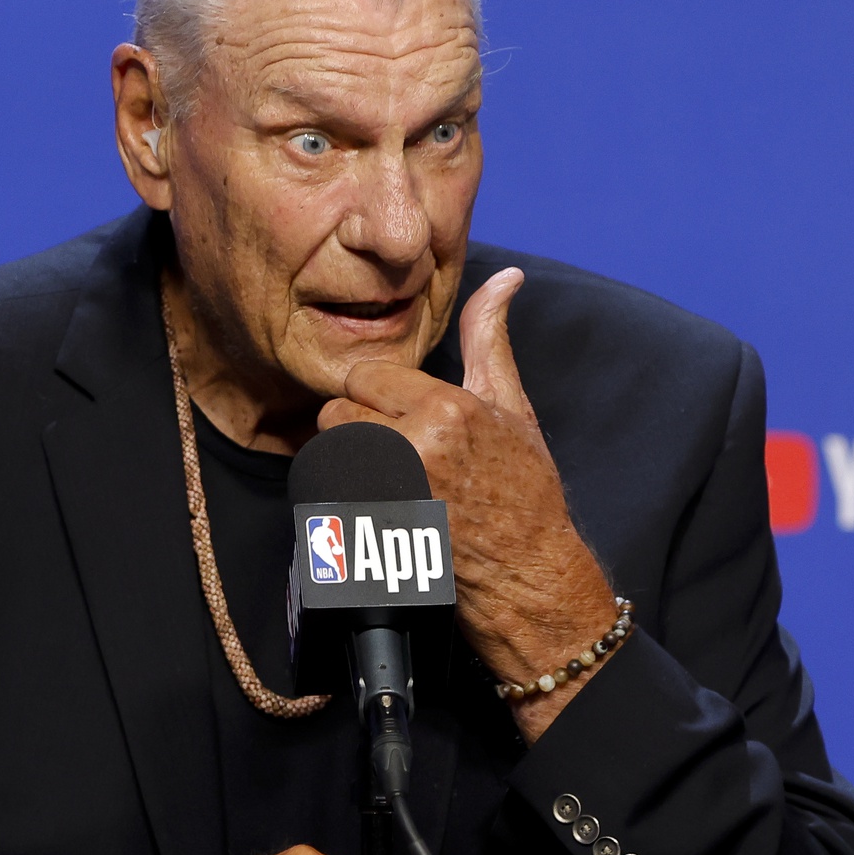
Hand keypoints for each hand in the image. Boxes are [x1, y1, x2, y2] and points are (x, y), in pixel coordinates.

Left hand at [318, 268, 620, 741]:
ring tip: (387, 482)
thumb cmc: (525, 493)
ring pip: (327, 456)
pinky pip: (325, 500)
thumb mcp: (513, 408)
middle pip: (337, 414)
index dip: (379, 396)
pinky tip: (377, 511)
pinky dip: (340, 504)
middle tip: (393, 453)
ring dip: (345, 466)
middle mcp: (413, 448)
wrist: (528, 576)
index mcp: (445, 409)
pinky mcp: (370, 534)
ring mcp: (387, 496)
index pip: (366, 376)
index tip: (400, 418)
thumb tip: (505, 278)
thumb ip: (489, 340)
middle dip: (357, 430)